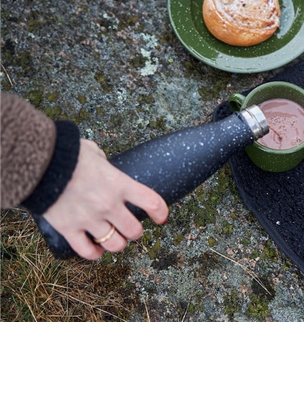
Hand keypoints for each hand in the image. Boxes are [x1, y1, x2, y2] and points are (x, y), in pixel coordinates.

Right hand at [43, 139, 168, 259]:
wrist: (38, 163)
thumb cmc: (68, 154)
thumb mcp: (94, 152)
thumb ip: (103, 161)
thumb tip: (101, 162)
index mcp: (119, 184)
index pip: (152, 202)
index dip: (161, 212)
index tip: (162, 217)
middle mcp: (108, 204)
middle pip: (135, 230)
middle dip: (135, 231)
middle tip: (131, 228)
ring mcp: (90, 219)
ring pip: (115, 244)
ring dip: (118, 243)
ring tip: (114, 239)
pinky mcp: (69, 229)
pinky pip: (87, 252)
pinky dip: (95, 254)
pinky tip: (96, 249)